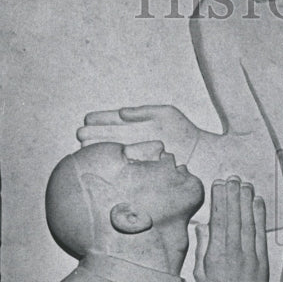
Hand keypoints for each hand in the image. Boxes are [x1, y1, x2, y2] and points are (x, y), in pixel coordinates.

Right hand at [77, 105, 198, 165]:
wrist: (201, 155)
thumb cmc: (185, 132)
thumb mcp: (165, 114)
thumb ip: (143, 111)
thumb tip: (121, 112)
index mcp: (134, 127)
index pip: (111, 122)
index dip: (99, 120)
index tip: (87, 120)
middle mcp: (131, 142)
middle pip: (107, 137)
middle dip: (93, 135)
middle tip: (81, 135)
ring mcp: (135, 156)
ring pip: (112, 151)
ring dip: (99, 148)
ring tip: (85, 146)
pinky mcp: (139, 170)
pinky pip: (124, 165)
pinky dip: (113, 160)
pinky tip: (102, 158)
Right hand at [194, 177, 267, 281]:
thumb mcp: (200, 274)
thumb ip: (202, 248)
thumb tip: (202, 227)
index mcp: (215, 256)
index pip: (218, 221)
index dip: (219, 201)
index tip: (218, 185)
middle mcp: (233, 253)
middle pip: (233, 218)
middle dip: (233, 195)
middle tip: (232, 178)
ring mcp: (250, 257)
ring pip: (248, 222)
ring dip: (246, 201)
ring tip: (244, 184)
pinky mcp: (262, 261)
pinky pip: (261, 234)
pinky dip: (260, 216)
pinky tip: (257, 202)